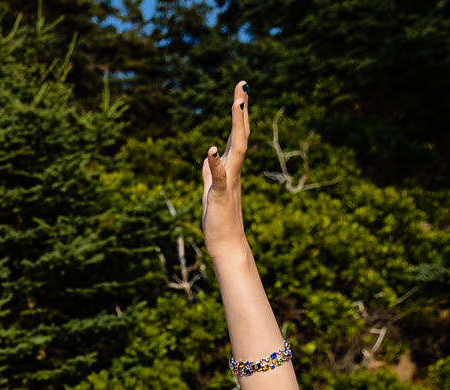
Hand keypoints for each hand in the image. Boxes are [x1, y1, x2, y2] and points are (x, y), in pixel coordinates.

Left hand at [200, 81, 251, 253]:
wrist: (226, 243)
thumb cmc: (219, 219)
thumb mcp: (211, 190)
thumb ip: (210, 173)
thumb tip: (207, 158)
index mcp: (231, 168)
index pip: (237, 135)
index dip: (238, 113)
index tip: (240, 90)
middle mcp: (234, 170)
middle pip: (241, 134)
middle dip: (241, 110)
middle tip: (242, 85)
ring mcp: (229, 181)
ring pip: (236, 149)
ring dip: (237, 126)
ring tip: (237, 103)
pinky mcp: (219, 195)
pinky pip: (218, 177)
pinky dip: (215, 164)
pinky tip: (211, 150)